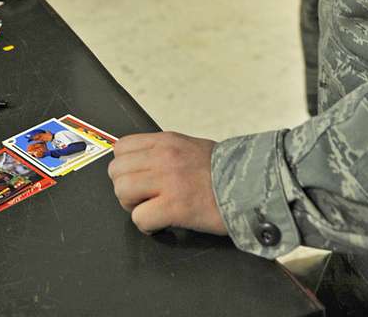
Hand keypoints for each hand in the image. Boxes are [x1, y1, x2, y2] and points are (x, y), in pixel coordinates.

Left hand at [108, 131, 226, 235]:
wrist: (250, 185)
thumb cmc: (223, 171)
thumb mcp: (189, 147)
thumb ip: (163, 152)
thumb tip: (140, 163)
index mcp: (165, 141)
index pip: (121, 147)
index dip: (124, 167)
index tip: (135, 179)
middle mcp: (163, 157)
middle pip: (116, 170)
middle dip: (125, 189)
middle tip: (142, 199)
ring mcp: (168, 180)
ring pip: (122, 191)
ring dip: (132, 206)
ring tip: (150, 210)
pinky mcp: (175, 206)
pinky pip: (140, 217)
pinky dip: (146, 226)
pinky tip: (161, 225)